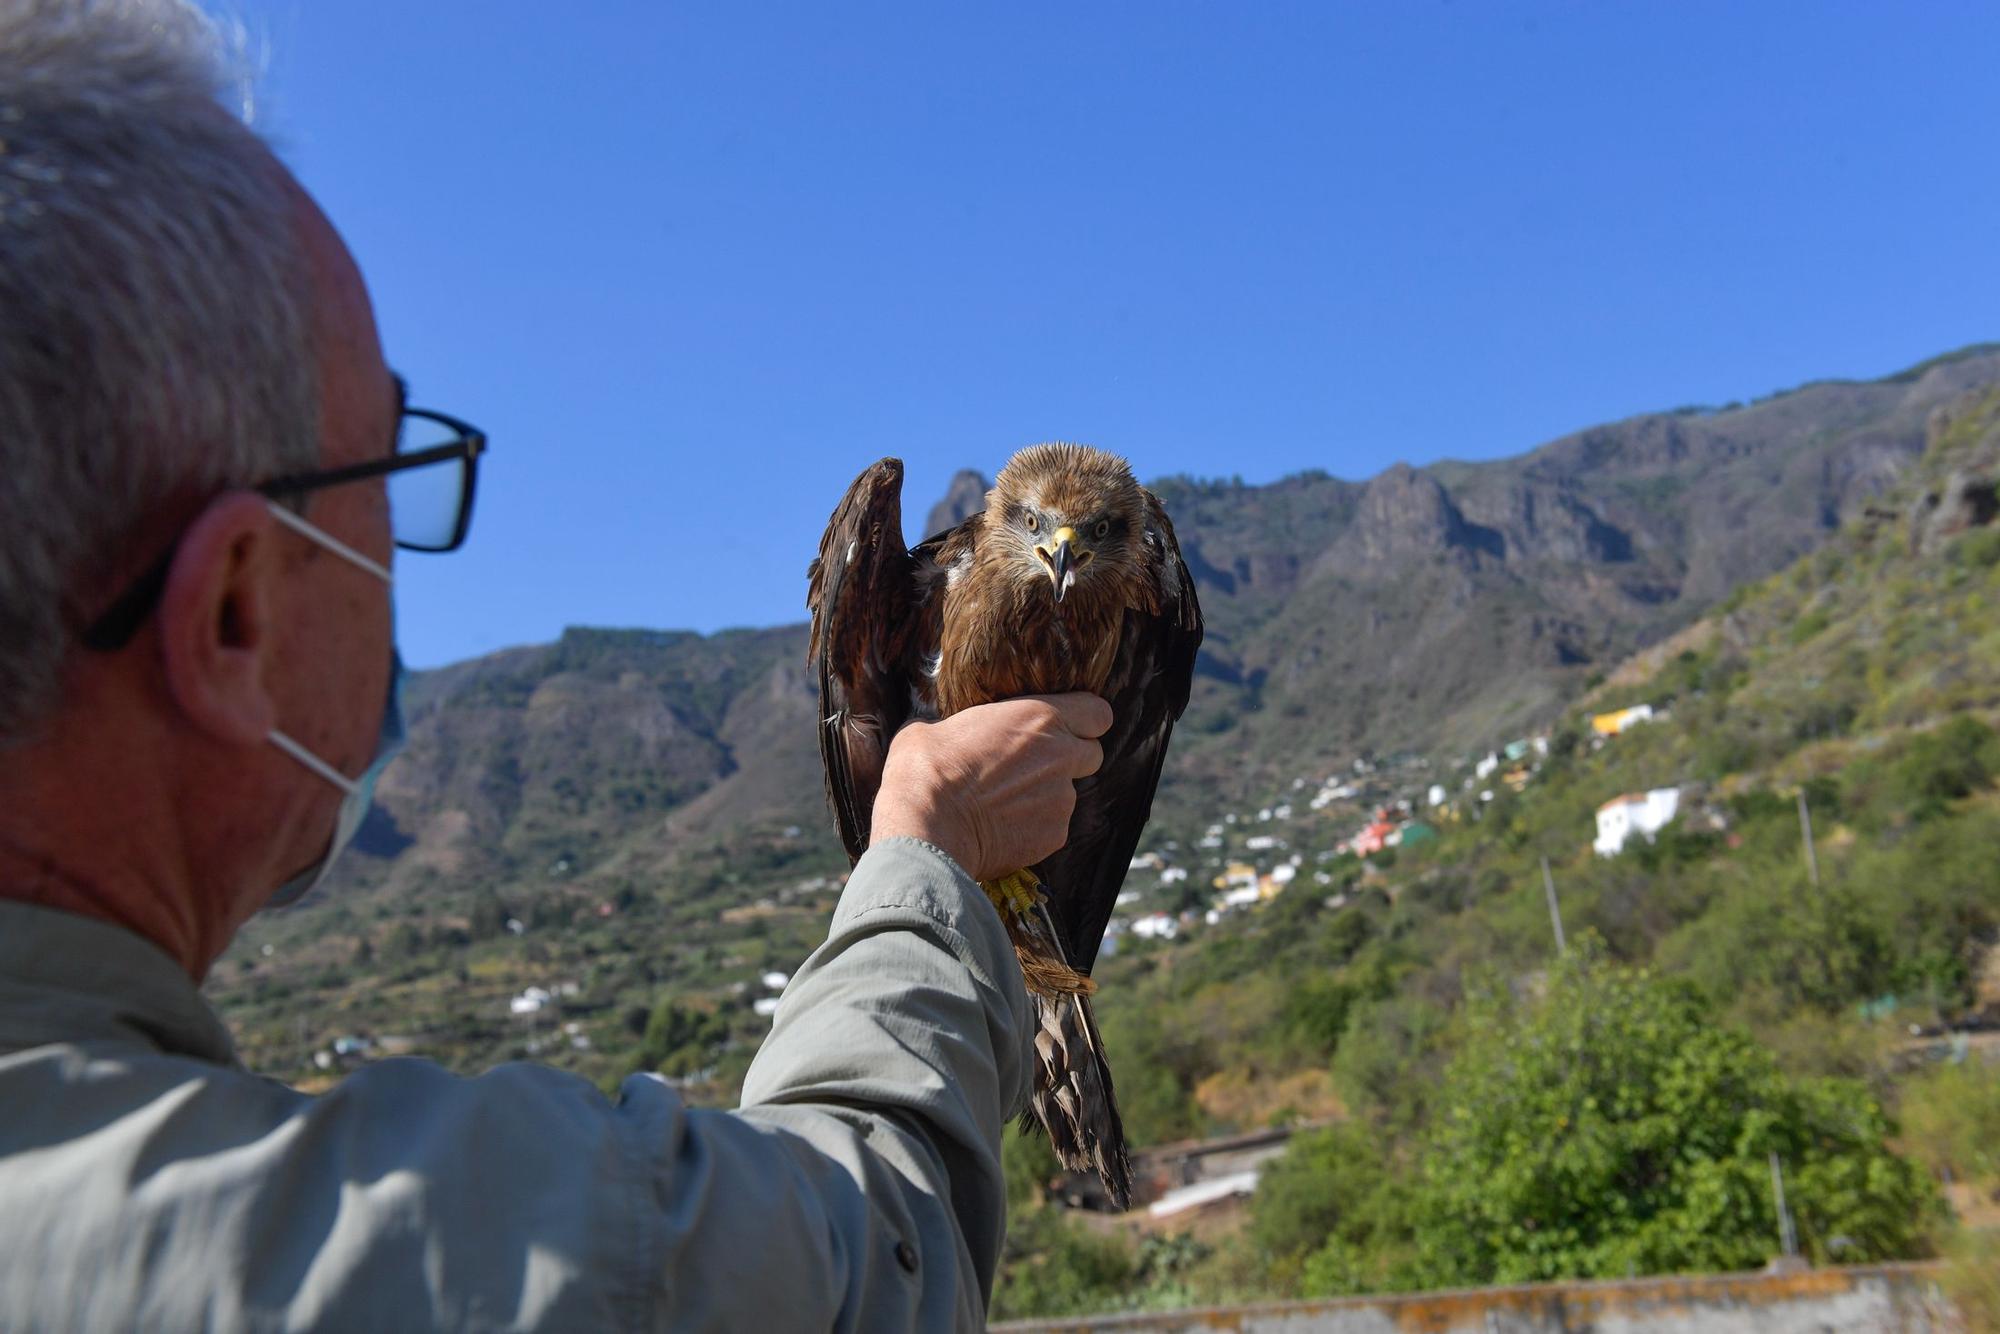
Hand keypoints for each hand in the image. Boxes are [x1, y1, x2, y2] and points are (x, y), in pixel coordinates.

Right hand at [870, 693, 1111, 882]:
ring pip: (1068, 795)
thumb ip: (958, 725)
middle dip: (1072, 760)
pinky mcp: (1055, 836)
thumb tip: (936, 730)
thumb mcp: (932, 726)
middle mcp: (1062, 756)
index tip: (1068, 727)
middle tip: (1035, 766)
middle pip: (1093, 754)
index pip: (1098, 712)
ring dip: (1045, 797)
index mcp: (1040, 716)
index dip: (1085, 720)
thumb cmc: (925, 768)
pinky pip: (1053, 828)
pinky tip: (1000, 829)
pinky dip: (1033, 828)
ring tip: (1002, 805)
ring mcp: (1062, 799)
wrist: (926, 826)